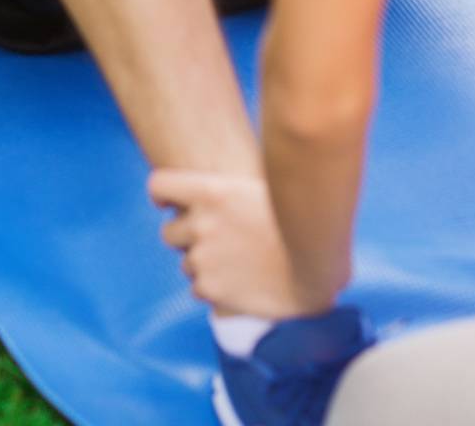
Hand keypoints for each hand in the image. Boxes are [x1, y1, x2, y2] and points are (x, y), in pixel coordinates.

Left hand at [148, 169, 306, 319]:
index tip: (167, 204)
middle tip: (217, 242)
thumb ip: (226, 194)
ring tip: (238, 265)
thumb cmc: (295, 222)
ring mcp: (203, 257)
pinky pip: (198, 289)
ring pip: (186, 263)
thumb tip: (211, 196)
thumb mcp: (257, 190)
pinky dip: (213, 289)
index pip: (159, 185)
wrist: (315, 266)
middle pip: (169, 232)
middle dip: (187, 238)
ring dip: (203, 265)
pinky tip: (240, 284)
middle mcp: (201, 223)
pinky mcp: (210, 288)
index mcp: (211, 191)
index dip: (161, 196)